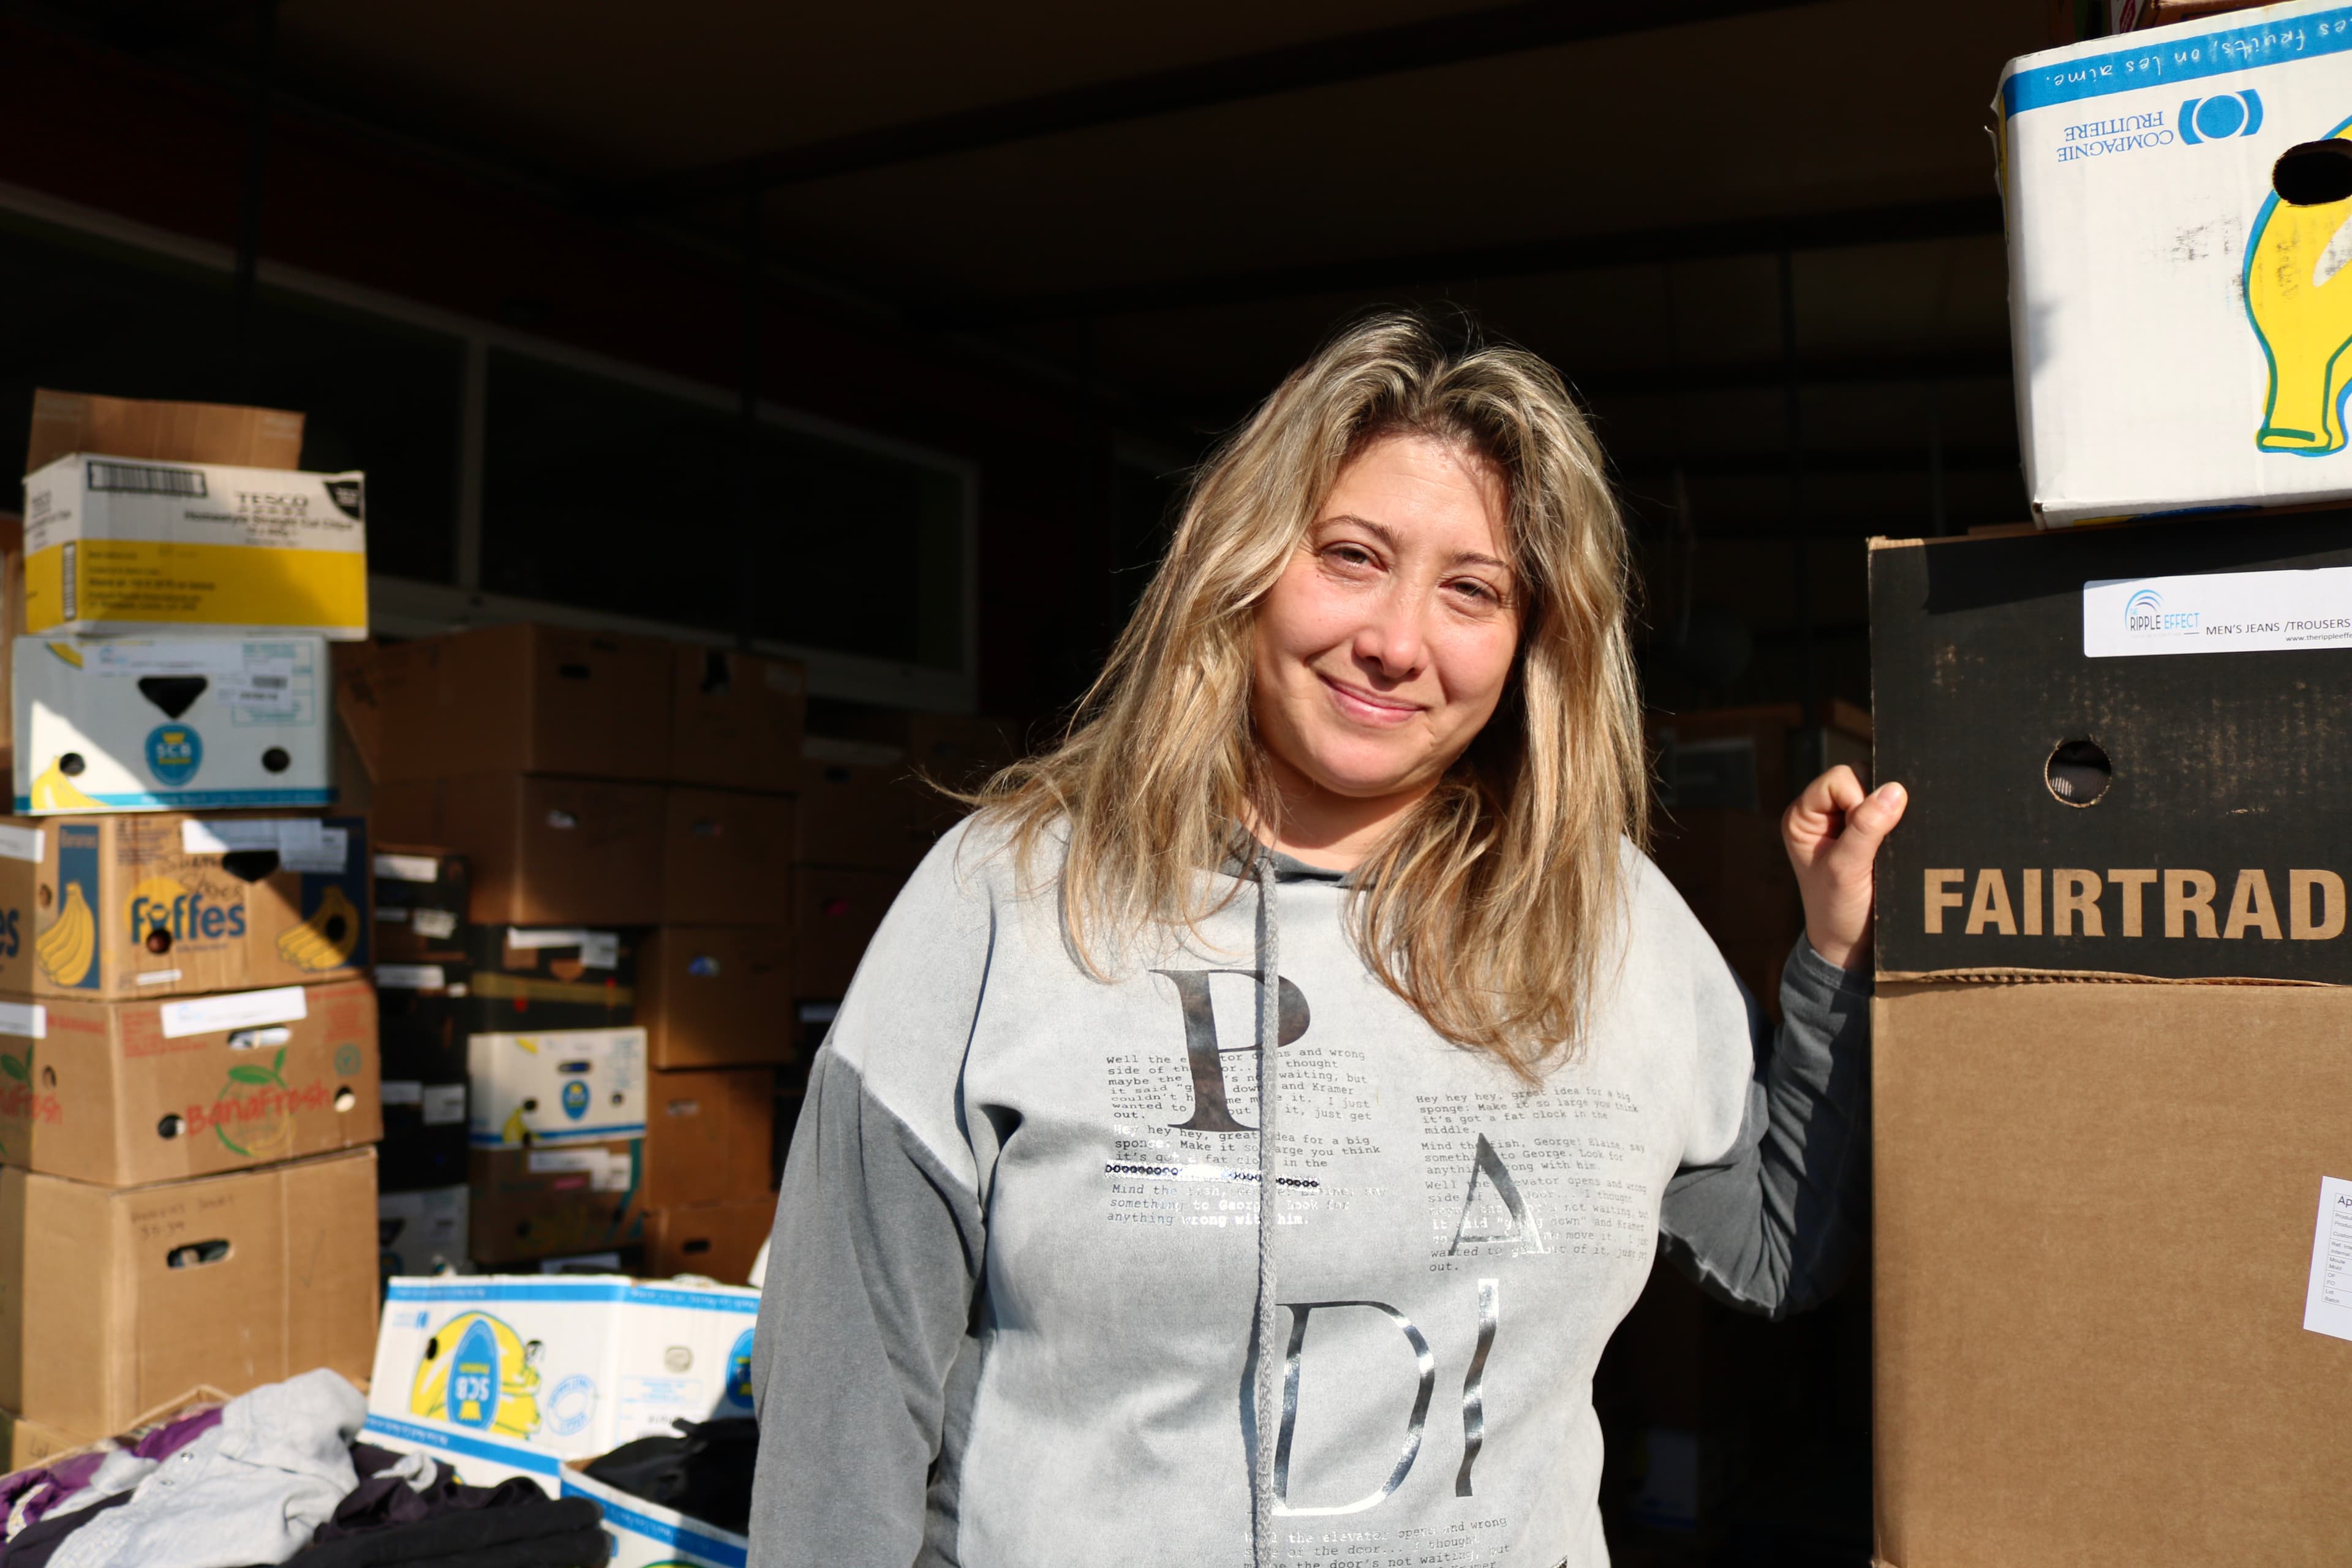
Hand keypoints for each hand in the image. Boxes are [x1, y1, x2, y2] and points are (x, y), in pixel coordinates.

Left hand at [1782, 766, 1907, 972]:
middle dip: (1878, 801)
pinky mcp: (1871, 833)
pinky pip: (1892, 810)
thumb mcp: (1846, 870)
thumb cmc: (1837, 911)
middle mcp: (1822, 813)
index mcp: (1803, 816)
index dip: (1860, 797)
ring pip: (1879, 792)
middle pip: (1860, 778)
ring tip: (1893, 843)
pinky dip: (1902, 821)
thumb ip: (1865, 829)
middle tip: (1885, 837)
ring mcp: (1847, 822)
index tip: (1868, 832)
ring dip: (1893, 811)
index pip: (1838, 779)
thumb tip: (1894, 790)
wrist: (1851, 945)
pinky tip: (1903, 841)